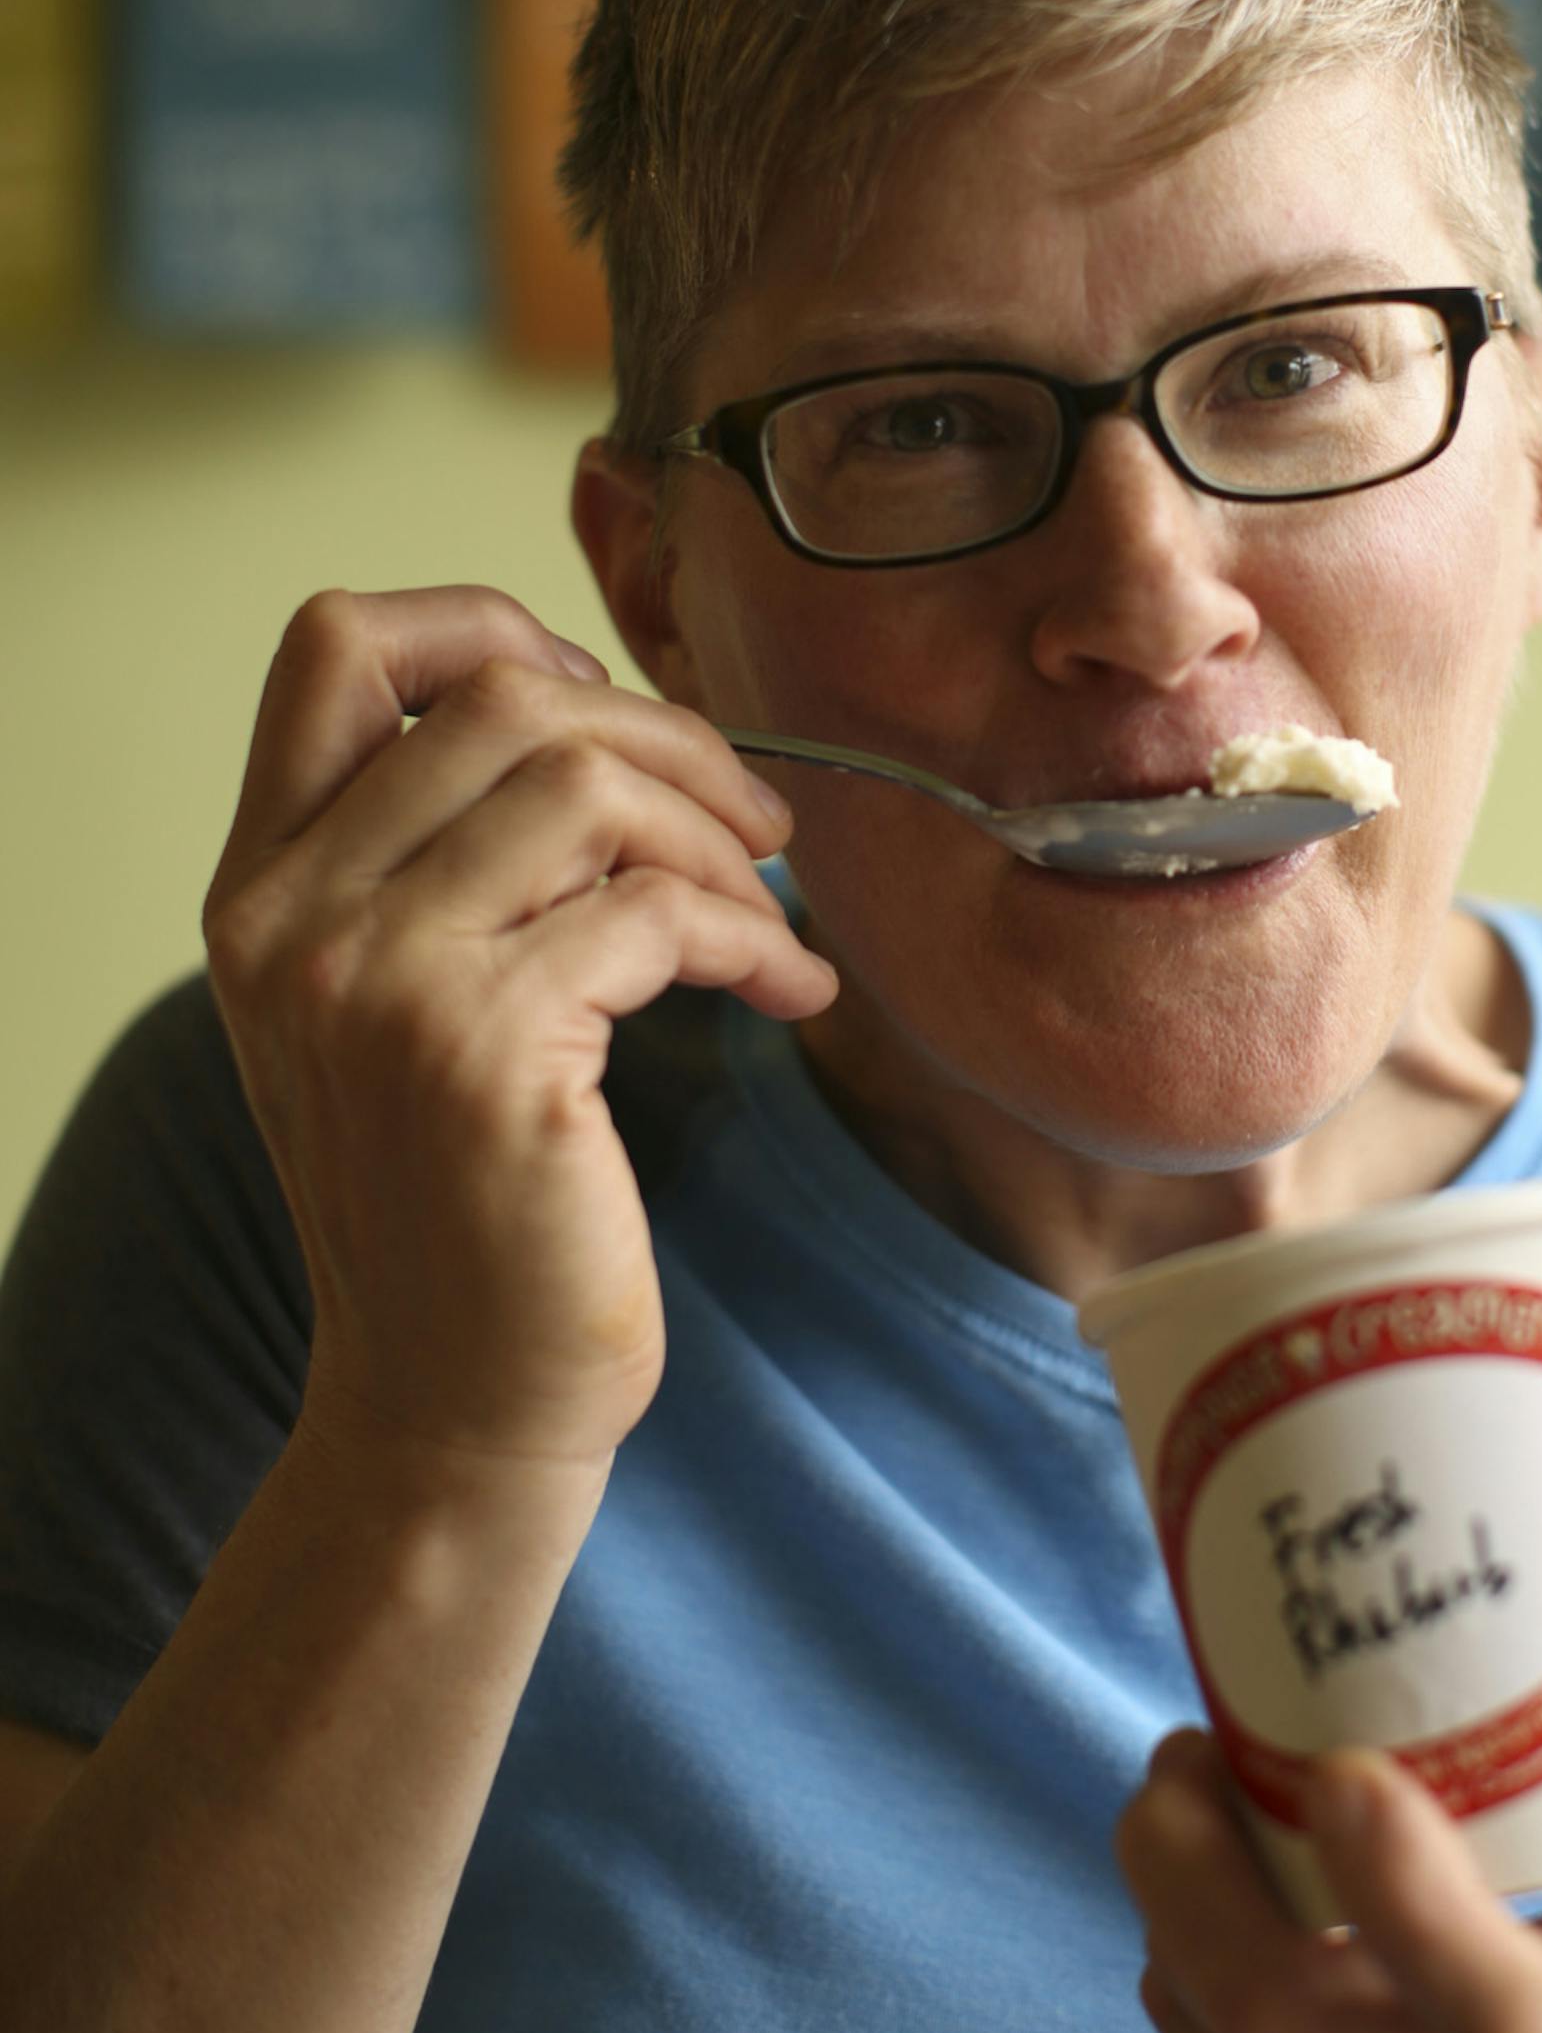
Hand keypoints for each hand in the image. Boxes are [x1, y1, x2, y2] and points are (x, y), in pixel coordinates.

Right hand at [202, 587, 837, 1477]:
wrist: (453, 1408)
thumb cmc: (460, 1203)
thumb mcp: (398, 1006)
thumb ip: (441, 860)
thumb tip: (599, 715)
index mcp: (262, 887)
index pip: (340, 647)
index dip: (491, 625)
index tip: (603, 708)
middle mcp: (293, 918)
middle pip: (500, 696)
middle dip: (665, 737)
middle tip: (750, 823)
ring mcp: (378, 981)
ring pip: (583, 782)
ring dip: (715, 833)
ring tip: (763, 913)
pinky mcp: (484, 1051)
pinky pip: (657, 910)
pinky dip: (750, 936)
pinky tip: (789, 994)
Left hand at [1116, 1559, 1541, 2032]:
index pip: (1492, 2002)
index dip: (1401, 1889)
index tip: (1346, 1766)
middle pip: (1281, 2010)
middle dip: (1194, 1859)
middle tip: (1197, 1732)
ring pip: (1219, 2026)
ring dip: (1175, 1887)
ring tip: (1200, 1771)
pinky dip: (1183, 1950)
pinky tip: (1219, 1868)